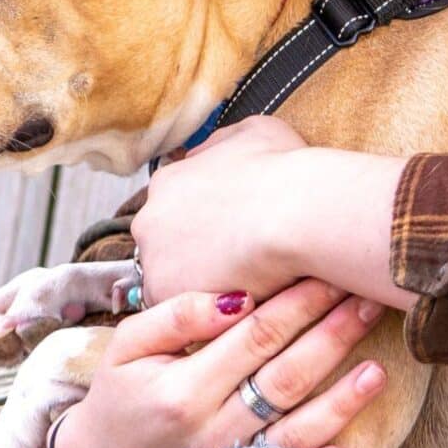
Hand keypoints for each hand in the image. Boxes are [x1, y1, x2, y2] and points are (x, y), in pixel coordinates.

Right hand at [52, 280, 389, 447]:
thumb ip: (177, 316)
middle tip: (371, 299)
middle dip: (333, 334)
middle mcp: (212, 429)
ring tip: (379, 368)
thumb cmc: (119, 396)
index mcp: (183, 388)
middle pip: (286, 375)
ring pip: (298, 430)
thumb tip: (238, 296)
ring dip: (342, 399)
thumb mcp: (127, 347)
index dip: (299, 302)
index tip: (332, 270)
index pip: (257, 335)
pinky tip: (352, 443)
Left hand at [131, 114, 417, 310]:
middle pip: (167, 247)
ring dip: (201, 287)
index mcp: (169, 181)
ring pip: (174, 283)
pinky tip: (243, 308)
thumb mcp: (256, 132)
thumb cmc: (286, 171)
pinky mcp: (168, 300)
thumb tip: (209, 152)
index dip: (207, 225)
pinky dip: (210, 316)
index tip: (233, 235)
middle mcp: (149, 220)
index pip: (175, 209)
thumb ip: (223, 144)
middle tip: (240, 266)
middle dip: (197, 257)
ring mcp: (154, 263)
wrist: (297, 214)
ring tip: (246, 291)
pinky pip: (186, 315)